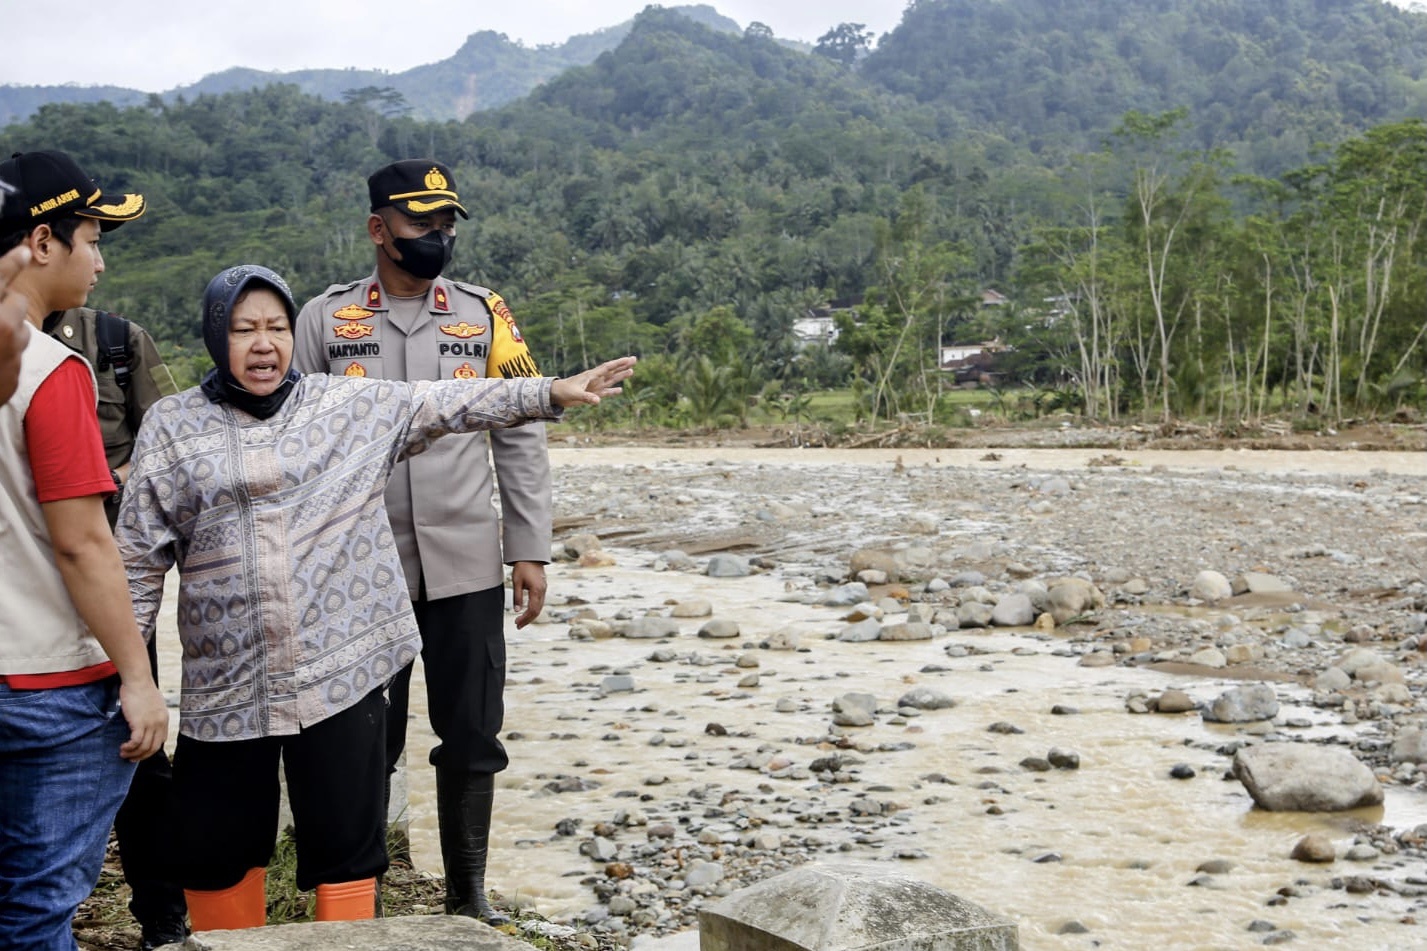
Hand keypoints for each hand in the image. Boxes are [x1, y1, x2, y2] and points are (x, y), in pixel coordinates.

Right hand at [0, 245, 31, 406]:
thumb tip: (2, 293)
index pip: (0, 278)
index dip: (11, 262)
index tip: (23, 250)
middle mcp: (1, 327)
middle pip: (18, 303)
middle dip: (7, 305)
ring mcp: (11, 353)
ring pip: (21, 329)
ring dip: (9, 330)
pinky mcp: (15, 374)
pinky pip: (18, 355)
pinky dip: (6, 355)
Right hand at [118, 678, 168, 761]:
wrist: (138, 680)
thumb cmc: (141, 690)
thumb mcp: (153, 704)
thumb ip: (152, 715)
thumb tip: (144, 723)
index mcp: (164, 719)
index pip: (161, 740)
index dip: (150, 749)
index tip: (140, 752)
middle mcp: (160, 723)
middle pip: (154, 747)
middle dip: (142, 756)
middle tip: (131, 759)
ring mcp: (151, 723)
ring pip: (144, 747)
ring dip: (133, 753)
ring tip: (123, 753)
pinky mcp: (140, 723)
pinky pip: (136, 742)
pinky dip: (129, 747)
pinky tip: (123, 747)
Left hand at [511, 561, 546, 628]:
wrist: (531, 555)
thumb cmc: (523, 567)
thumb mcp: (516, 582)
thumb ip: (517, 597)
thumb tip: (517, 610)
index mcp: (537, 590)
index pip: (532, 610)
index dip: (525, 618)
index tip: (517, 623)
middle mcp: (542, 591)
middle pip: (537, 611)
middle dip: (528, 619)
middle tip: (518, 625)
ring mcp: (544, 589)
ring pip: (539, 607)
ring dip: (531, 615)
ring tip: (521, 620)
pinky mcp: (543, 587)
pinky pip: (540, 602)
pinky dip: (534, 609)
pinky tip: (527, 611)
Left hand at [550, 355, 635, 407]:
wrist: (555, 394)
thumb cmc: (564, 391)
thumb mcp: (575, 394)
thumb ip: (587, 397)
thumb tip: (598, 401)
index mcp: (591, 375)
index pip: (608, 367)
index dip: (619, 363)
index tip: (629, 359)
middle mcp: (595, 379)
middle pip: (612, 371)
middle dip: (623, 366)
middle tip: (635, 359)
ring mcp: (594, 386)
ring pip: (611, 380)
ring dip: (620, 376)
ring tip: (632, 372)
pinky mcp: (592, 394)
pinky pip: (605, 392)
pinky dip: (613, 392)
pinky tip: (620, 390)